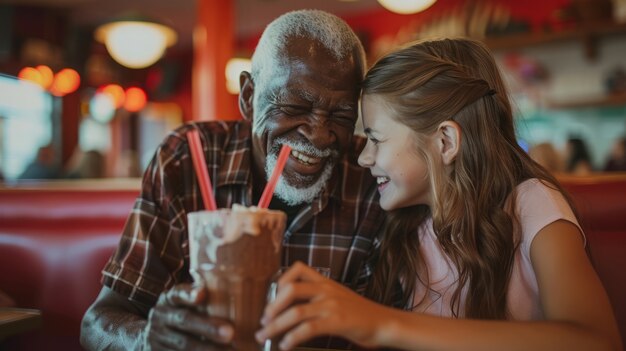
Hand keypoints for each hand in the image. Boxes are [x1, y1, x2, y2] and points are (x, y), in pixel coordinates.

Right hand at [143, 283, 234, 349]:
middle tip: (230, 333)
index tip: (202, 294)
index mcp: (169, 299)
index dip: (189, 294)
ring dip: (208, 349)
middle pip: (184, 321)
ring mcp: (157, 337)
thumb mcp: (186, 301)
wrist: (153, 337)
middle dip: (208, 328)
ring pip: (183, 345)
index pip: (177, 293)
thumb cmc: (183, 313)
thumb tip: (235, 286)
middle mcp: (160, 316)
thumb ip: (204, 294)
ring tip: (231, 350)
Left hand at [255, 262, 387, 349]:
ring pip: (295, 313)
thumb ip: (318, 296)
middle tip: (263, 322)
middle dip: (271, 308)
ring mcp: (331, 305)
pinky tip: (286, 345)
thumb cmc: (359, 313)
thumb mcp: (338, 296)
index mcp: (325, 282)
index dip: (279, 282)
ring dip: (275, 326)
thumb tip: (291, 308)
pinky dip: (292, 338)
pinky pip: (308, 328)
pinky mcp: (336, 321)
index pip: (297, 269)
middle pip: (289, 291)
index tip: (272, 300)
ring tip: (265, 336)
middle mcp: (326, 290)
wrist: (383, 322)